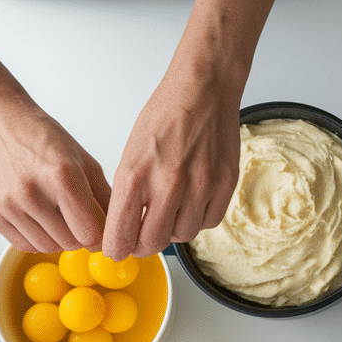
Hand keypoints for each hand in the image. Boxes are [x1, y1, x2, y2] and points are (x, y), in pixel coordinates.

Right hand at [0, 98, 110, 251]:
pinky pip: (23, 244)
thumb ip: (104, 195)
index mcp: (63, 175)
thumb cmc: (42, 137)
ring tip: (59, 219)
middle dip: (80, 237)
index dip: (99, 236)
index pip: (89, 233)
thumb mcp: (83, 159)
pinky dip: (37, 239)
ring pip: (46, 247)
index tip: (99, 230)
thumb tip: (119, 226)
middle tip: (79, 222)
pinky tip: (40, 221)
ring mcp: (9, 203)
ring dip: (58, 240)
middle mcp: (33, 191)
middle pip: (69, 243)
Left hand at [102, 72, 241, 258]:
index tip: (117, 250)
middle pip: (153, 243)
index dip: (117, 249)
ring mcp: (200, 186)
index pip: (121, 235)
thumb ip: (129, 193)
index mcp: (136, 175)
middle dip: (144, 243)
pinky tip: (192, 199)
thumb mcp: (131, 152)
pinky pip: (208, 222)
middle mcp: (168, 184)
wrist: (203, 91)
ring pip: (182, 235)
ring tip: (171, 207)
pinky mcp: (224, 185)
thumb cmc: (165, 117)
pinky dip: (198, 217)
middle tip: (143, 235)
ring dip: (174, 228)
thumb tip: (124, 228)